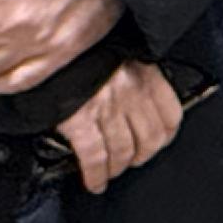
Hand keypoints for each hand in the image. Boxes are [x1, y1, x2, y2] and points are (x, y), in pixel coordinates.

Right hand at [54, 59, 186, 192]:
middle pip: (149, 140)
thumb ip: (133, 74)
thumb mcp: (119, 52)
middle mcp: (131, 92)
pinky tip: (95, 182)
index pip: (171, 115)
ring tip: (110, 172)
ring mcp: (107, 108)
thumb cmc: (84, 47)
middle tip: (131, 160)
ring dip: (117, 168)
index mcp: (145, 73)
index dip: (165, 137)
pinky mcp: (80, 121)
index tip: (158, 143)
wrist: (50, 40)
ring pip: (123, 152)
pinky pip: (95, 158)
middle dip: (141, 156)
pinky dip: (96, 175)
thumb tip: (136, 99)